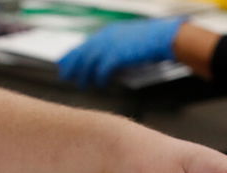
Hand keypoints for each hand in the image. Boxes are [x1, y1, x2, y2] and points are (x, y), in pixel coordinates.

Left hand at [59, 17, 184, 88]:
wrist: (162, 37)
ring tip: (80, 84)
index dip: (74, 54)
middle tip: (64, 75)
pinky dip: (100, 78)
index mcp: (108, 32)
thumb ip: (116, 48)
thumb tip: (108, 60)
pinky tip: (99, 85)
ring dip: (84, 74)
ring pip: (89, 62)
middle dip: (72, 64)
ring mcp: (110, 46)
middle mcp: (106, 37)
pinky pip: (103, 70)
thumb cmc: (150, 40)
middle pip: (82, 52)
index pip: (85, 44)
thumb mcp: (129, 40)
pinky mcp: (117, 55)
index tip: (65, 61)